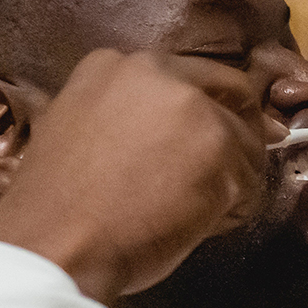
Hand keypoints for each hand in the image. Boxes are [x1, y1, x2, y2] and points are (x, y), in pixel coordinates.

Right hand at [0, 49, 280, 301]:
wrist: (57, 242)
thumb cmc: (57, 205)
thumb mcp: (78, 130)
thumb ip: (126, 115)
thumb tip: (173, 131)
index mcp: (115, 65)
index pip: (186, 77)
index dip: (199, 113)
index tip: (193, 145)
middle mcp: (158, 72)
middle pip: (229, 94)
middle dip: (233, 134)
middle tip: (222, 174)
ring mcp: (194, 108)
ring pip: (245, 143)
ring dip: (232, 181)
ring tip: (193, 213)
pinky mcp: (221, 148)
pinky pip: (250, 183)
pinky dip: (233, 210)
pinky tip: (197, 226)